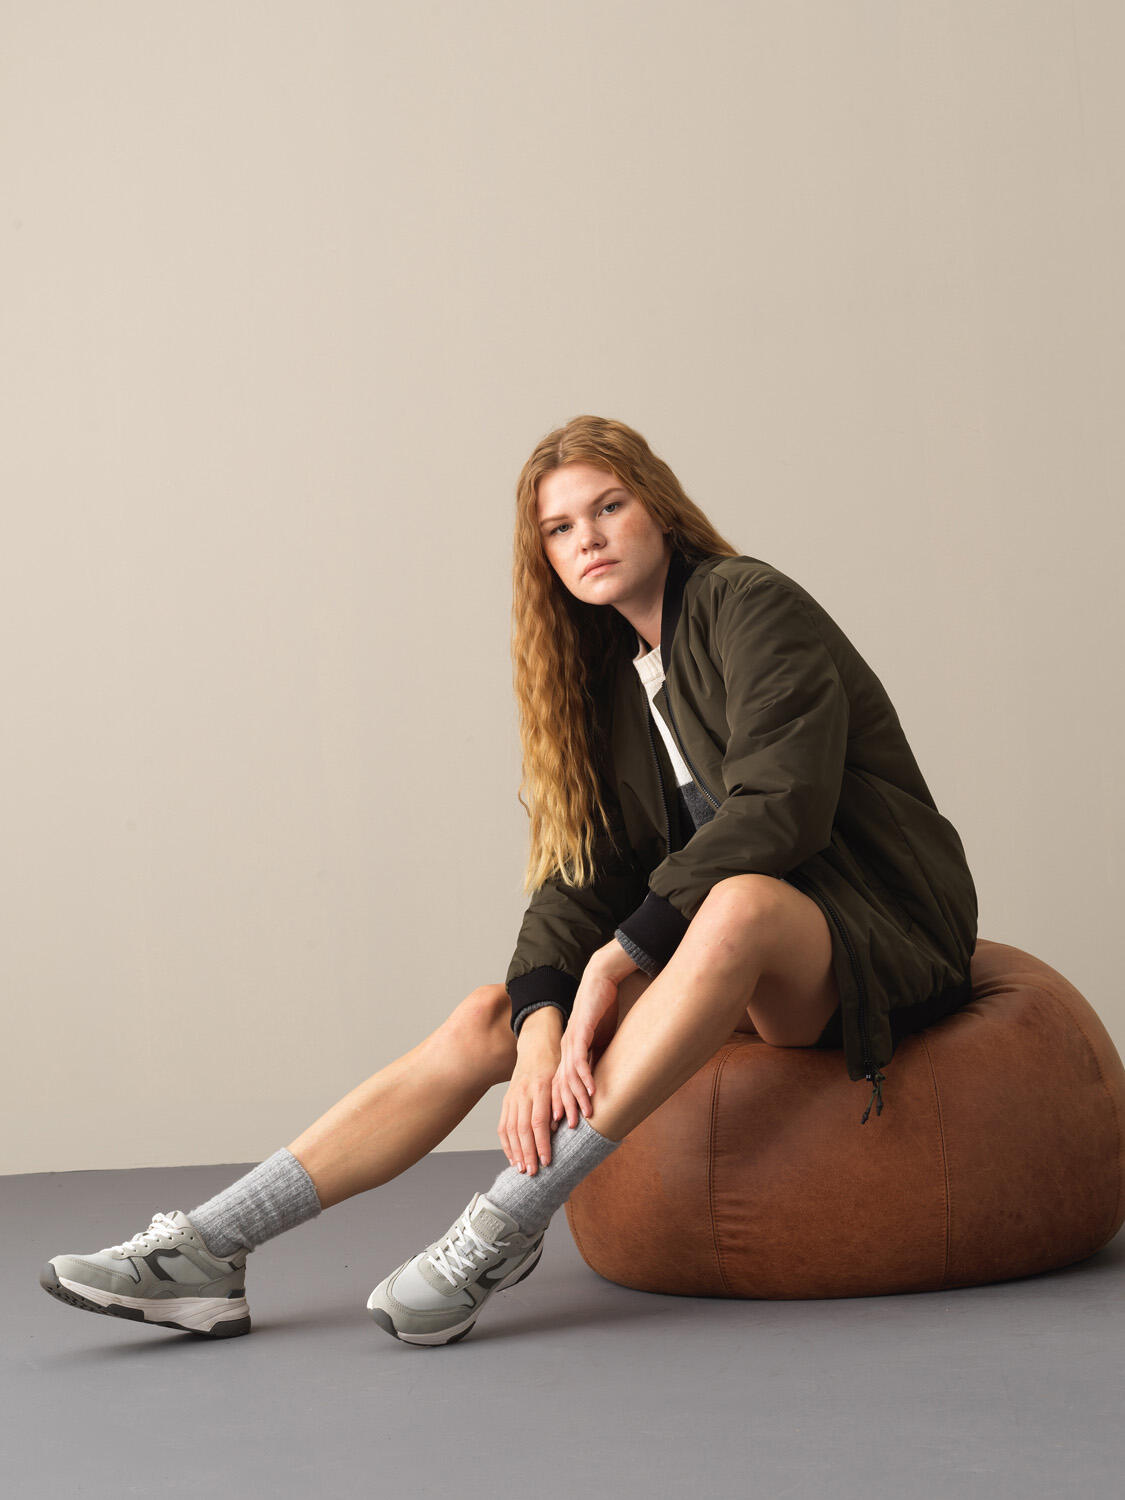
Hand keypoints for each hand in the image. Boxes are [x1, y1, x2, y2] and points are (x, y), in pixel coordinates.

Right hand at [499, 1017, 561, 1174]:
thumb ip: (560, 1103)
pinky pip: (503, 1125)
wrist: (537, 1045)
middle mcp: (523, 1094)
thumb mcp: (563, 1079)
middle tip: (533, 1172)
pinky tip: (512, 1157)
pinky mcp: (506, 1100)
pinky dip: (506, 1143)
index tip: (547, 1160)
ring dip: (515, 1152)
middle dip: (527, 1153)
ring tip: (522, 1169)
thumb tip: (558, 1130)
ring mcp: (512, 1097)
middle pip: (522, 1129)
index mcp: (540, 1088)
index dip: (541, 1143)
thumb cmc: (556, 1065)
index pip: (538, 1121)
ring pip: (510, 1129)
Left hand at [553, 940, 637, 1129]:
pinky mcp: (581, 1032)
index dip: (562, 1104)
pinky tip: (591, 1091)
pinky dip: (585, 1076)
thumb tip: (605, 1076)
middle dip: (565, 1108)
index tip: (564, 1125)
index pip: (561, 1083)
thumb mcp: (602, 1039)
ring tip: (584, 1115)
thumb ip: (600, 1057)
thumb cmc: (603, 1008)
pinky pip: (580, 1059)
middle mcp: (566, 1048)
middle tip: (570, 1129)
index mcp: (569, 1050)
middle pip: (561, 1084)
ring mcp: (571, 1040)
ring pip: (569, 1076)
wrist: (601, 979)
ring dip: (576, 1097)